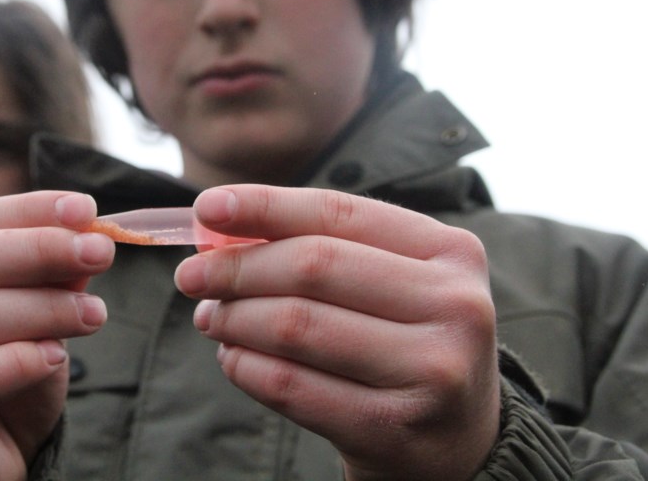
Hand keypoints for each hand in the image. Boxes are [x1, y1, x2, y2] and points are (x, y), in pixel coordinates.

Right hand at [0, 191, 113, 480]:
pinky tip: (56, 357)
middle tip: (101, 253)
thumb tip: (86, 232)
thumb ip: (49, 276)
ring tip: (92, 314)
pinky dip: (16, 363)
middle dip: (38, 251)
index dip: (29, 211)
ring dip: (40, 309)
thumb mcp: (31, 318)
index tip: (88, 210)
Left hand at [174, 185, 499, 480]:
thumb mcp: (389, 282)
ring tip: (212, 319)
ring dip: (234, 319)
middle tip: (192, 277)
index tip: (205, 208)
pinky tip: (233, 359)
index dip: (264, 205)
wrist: (455, 442)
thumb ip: (320, 246)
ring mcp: (432, 370)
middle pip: (312, 265)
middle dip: (236, 268)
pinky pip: (290, 385)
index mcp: (450, 251)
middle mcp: (455, 305)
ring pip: (294, 325)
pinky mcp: (394, 427)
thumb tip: (218, 227)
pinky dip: (245, 367)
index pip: (338, 213)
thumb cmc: (406, 342)